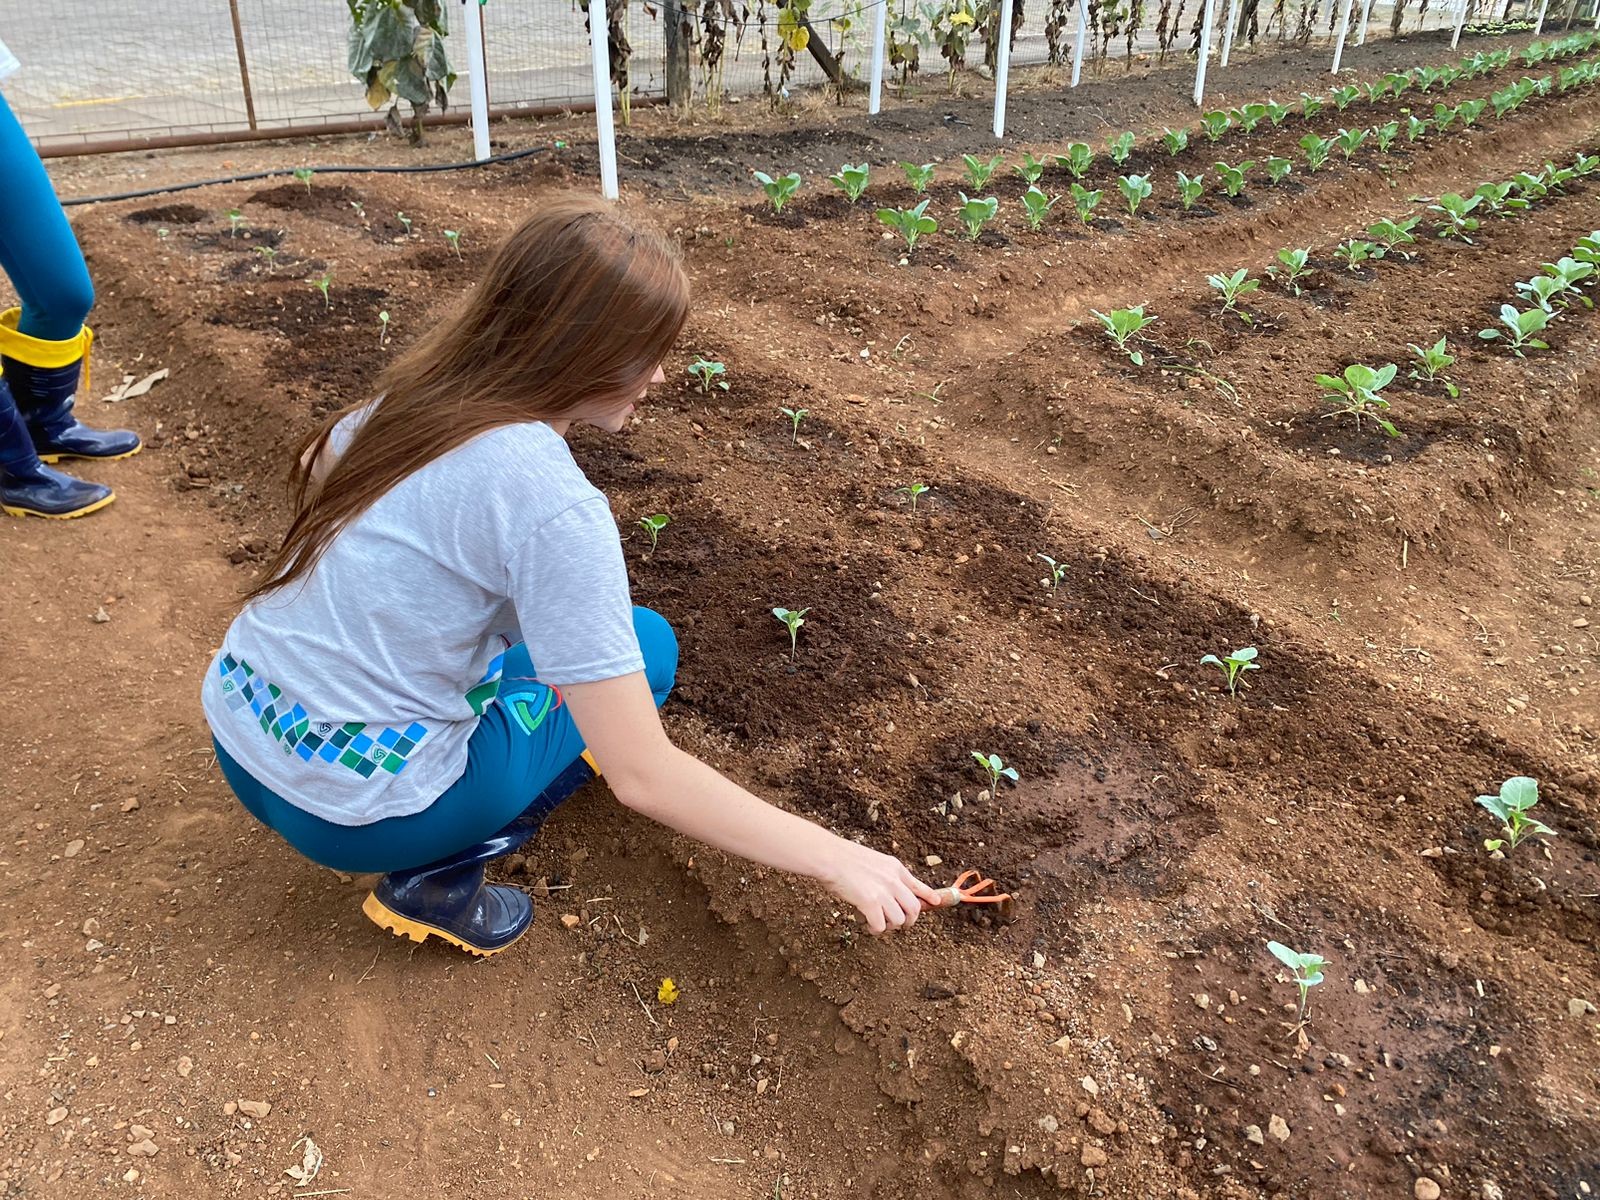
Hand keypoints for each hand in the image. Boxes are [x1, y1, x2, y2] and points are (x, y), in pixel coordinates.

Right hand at [820, 840, 945, 933]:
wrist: (829, 857)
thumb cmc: (844, 858)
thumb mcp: (874, 861)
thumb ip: (885, 875)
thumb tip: (891, 893)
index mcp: (895, 868)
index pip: (919, 885)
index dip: (929, 896)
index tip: (936, 902)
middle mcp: (893, 880)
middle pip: (913, 908)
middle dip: (908, 921)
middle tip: (900, 925)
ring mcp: (883, 892)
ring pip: (898, 920)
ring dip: (889, 926)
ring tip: (877, 923)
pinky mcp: (870, 903)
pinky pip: (880, 925)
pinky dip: (875, 930)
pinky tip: (868, 925)